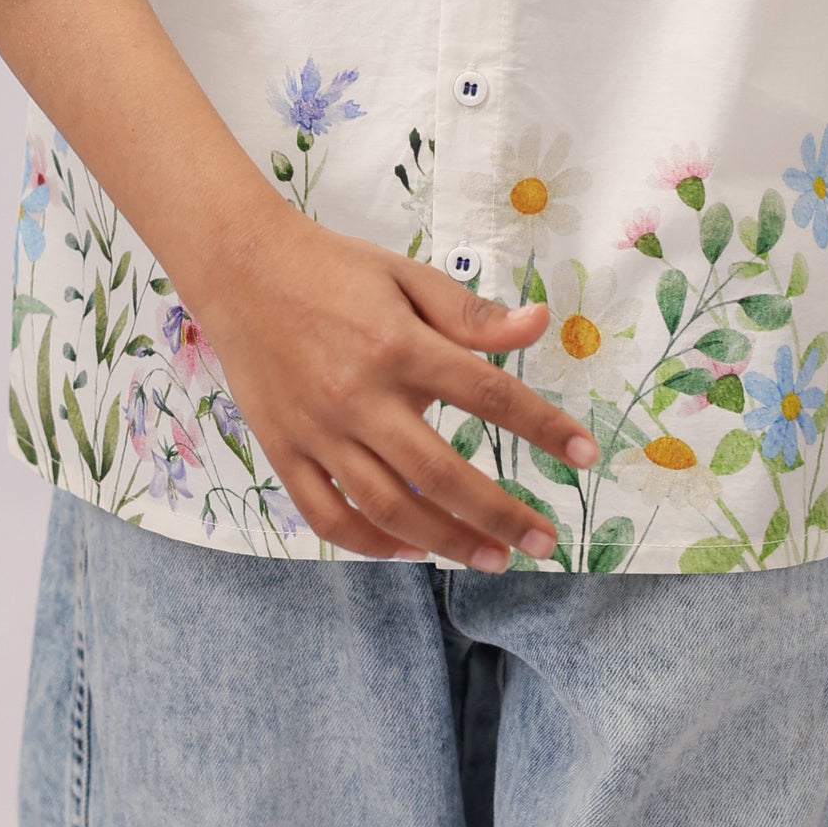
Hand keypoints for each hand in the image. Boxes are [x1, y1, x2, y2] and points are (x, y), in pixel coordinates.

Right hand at [195, 205, 597, 569]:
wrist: (241, 268)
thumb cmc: (334, 270)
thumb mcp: (407, 277)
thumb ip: (471, 313)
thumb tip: (540, 324)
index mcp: (399, 345)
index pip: (489, 394)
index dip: (544, 427)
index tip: (586, 456)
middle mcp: (360, 395)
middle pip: (441, 472)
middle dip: (500, 514)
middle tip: (545, 541)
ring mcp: (318, 430)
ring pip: (388, 508)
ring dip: (445, 542)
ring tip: (491, 559)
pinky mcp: (283, 450)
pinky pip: (328, 516)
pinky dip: (369, 543)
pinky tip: (407, 550)